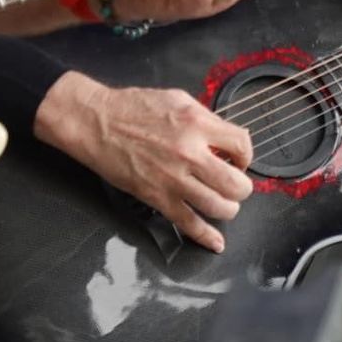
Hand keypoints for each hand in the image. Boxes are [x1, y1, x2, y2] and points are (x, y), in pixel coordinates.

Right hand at [34, 72, 252, 252]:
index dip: (245, 155)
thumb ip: (204, 119)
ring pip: (220, 207)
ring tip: (223, 203)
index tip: (238, 159)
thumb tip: (222, 140)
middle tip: (232, 184)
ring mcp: (174, 179)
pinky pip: (189, 224)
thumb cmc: (132, 107)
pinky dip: (207, 237)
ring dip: (228, 208)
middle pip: (237, 184)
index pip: (242, 145)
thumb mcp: (177, 99)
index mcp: (197, 123)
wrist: (96, 122)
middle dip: (241, 187)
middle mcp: (190, 153)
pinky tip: (216, 242)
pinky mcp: (157, 198)